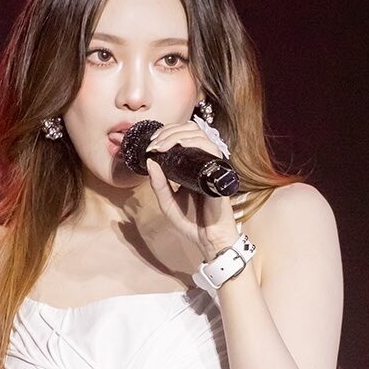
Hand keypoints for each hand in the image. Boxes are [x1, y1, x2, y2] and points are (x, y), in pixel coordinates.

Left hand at [144, 121, 239, 260]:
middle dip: (169, 132)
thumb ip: (158, 184)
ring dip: (178, 135)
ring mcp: (211, 165)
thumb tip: (149, 161)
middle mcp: (201, 161)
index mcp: (190, 165)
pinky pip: (211, 149)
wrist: (208, 239)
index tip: (151, 144)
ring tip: (162, 145)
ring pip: (199, 135)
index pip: (181, 137)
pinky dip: (196, 142)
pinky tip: (182, 145)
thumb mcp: (167, 202)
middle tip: (154, 144)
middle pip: (190, 130)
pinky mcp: (219, 171)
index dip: (165, 134)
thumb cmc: (191, 222)